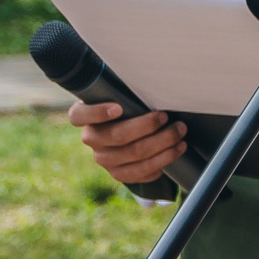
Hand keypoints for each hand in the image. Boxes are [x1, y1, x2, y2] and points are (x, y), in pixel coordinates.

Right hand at [70, 99, 187, 186]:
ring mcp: (104, 159)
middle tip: (167, 117)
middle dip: (148, 126)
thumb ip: (125, 93)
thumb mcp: (119, 95)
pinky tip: (176, 150)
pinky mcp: (119, 174)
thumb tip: (152, 85)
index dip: (98, 113)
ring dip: (162, 144)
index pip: (79, 115)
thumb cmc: (126, 107)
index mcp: (83, 116)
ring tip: (180, 133)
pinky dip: (163, 160)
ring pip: (135, 155)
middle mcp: (91, 139)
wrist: (127, 132)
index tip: (119, 108)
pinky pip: (142, 172)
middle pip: (118, 136)